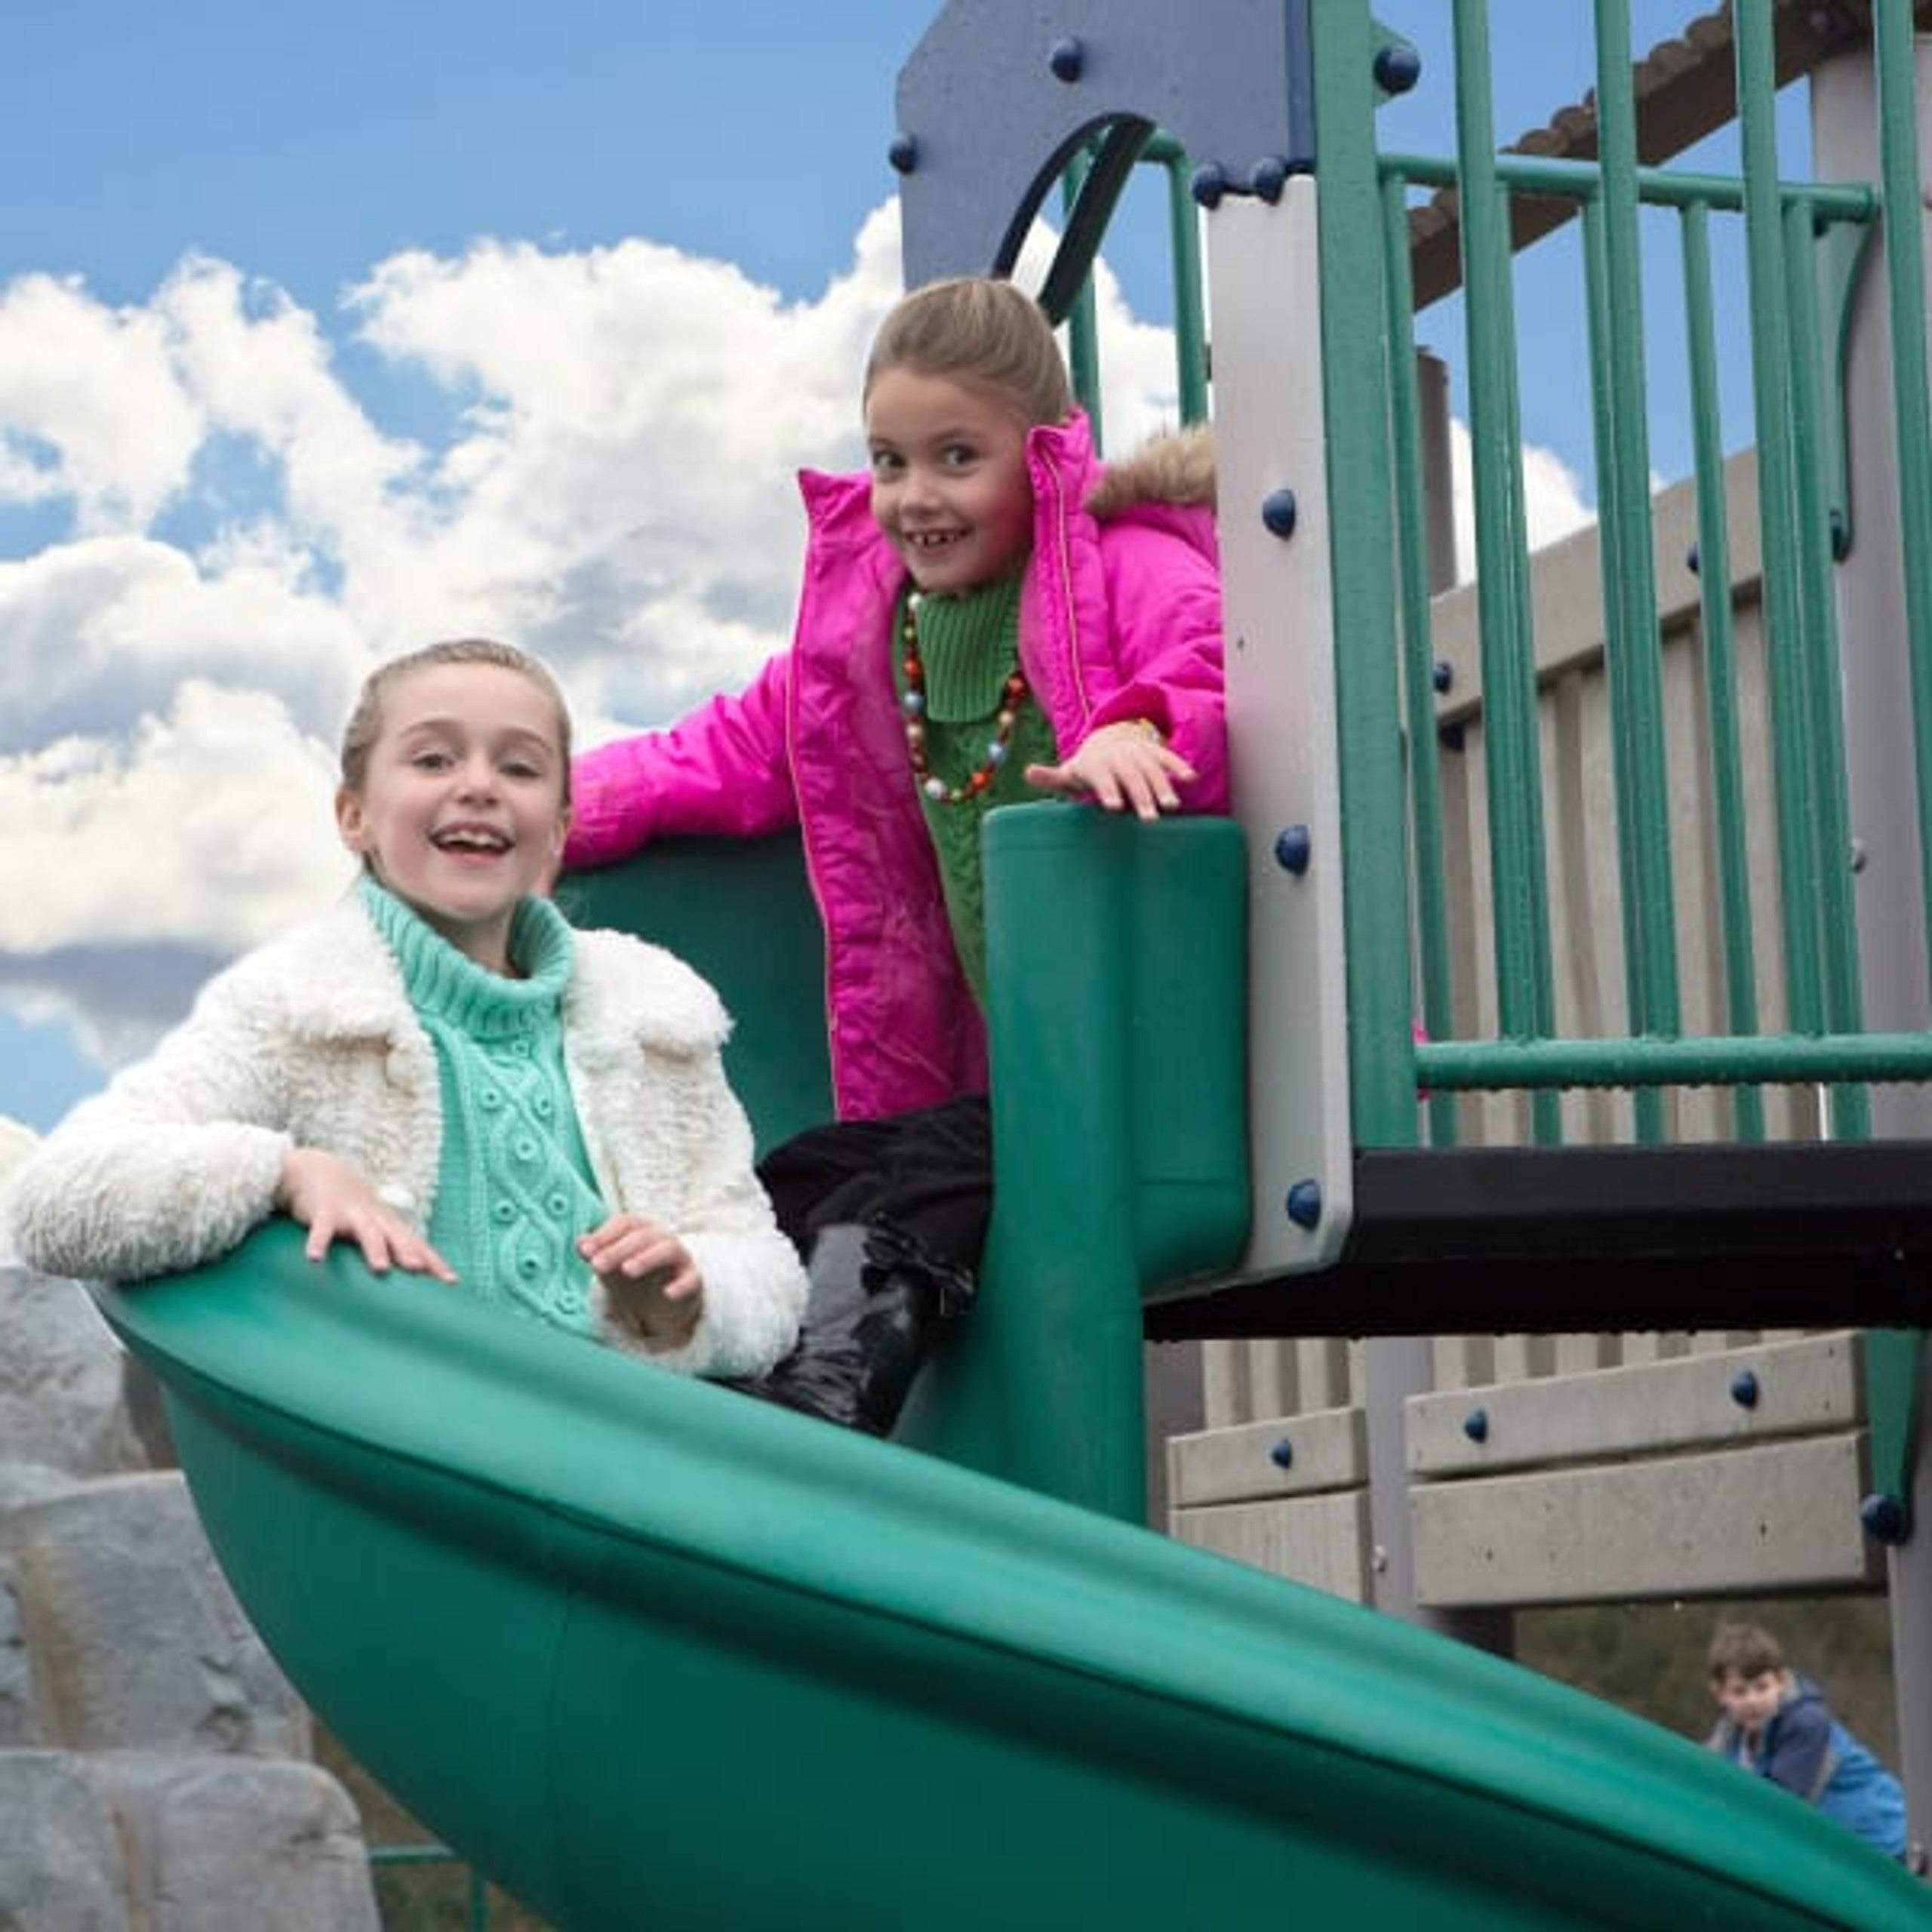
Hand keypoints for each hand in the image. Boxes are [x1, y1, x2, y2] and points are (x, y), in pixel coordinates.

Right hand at [275, 1148, 456, 1280]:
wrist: (319, 1170)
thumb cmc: (354, 1208)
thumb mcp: (375, 1225)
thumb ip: (390, 1247)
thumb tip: (410, 1277)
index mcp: (390, 1225)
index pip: (418, 1245)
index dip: (434, 1262)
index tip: (452, 1282)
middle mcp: (376, 1219)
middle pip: (398, 1237)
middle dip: (409, 1253)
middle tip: (419, 1270)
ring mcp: (351, 1214)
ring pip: (367, 1232)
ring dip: (375, 1249)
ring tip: (380, 1269)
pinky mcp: (324, 1212)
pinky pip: (322, 1229)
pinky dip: (319, 1242)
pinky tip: (315, 1258)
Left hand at [579, 1213, 703, 1350]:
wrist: (661, 1303)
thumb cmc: (632, 1276)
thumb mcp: (609, 1265)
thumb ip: (594, 1253)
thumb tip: (580, 1243)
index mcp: (641, 1230)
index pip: (625, 1223)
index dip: (605, 1234)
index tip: (586, 1251)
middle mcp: (661, 1239)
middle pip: (642, 1236)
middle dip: (618, 1249)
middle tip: (597, 1265)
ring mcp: (679, 1258)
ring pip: (668, 1250)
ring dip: (647, 1258)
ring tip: (627, 1271)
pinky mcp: (692, 1280)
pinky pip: (691, 1279)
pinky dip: (681, 1285)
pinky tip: (668, 1294)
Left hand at [1025, 720, 1196, 819]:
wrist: (1109, 739)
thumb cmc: (1088, 768)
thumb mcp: (1070, 772)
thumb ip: (1052, 776)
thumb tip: (1028, 771)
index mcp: (1096, 764)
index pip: (1103, 778)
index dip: (1108, 791)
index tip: (1114, 807)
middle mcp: (1119, 756)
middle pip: (1130, 776)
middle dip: (1140, 796)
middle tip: (1149, 819)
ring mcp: (1138, 753)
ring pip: (1151, 768)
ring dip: (1162, 786)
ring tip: (1172, 806)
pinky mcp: (1154, 752)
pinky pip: (1167, 758)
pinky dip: (1178, 766)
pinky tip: (1190, 779)